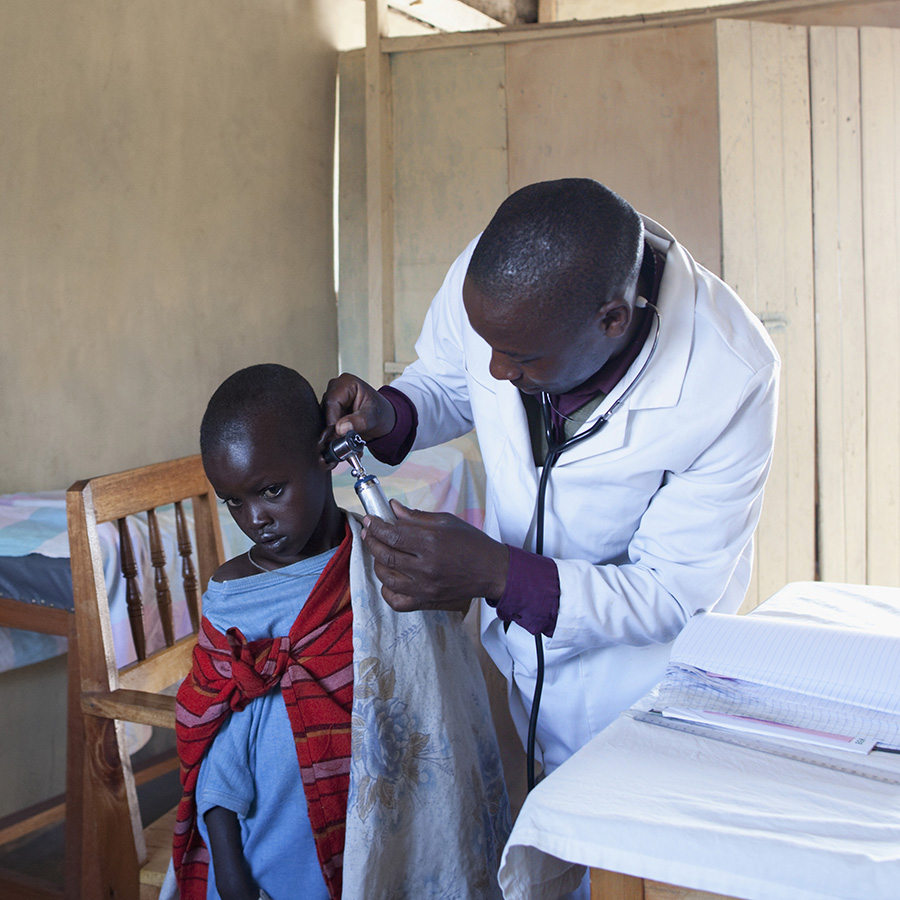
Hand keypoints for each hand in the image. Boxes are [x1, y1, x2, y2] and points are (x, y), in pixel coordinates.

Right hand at [321, 373, 395, 443]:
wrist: (383, 419)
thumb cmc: (380, 412)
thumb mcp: (373, 416)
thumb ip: (358, 422)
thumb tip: (341, 428)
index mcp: (346, 383)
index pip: (331, 401)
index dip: (332, 420)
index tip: (338, 436)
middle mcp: (335, 389)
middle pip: (325, 410)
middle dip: (333, 428)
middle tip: (342, 443)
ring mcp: (331, 400)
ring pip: (323, 419)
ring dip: (333, 433)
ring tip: (346, 442)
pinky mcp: (329, 411)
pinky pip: (326, 424)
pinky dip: (333, 435)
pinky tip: (342, 440)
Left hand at [361, 502, 509, 612]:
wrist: (492, 571)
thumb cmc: (472, 544)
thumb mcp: (447, 522)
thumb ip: (417, 517)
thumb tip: (393, 508)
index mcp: (431, 542)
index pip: (393, 534)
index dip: (376, 526)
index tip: (370, 520)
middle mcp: (426, 566)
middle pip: (386, 555)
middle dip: (373, 541)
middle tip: (370, 533)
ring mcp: (424, 587)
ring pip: (386, 577)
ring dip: (378, 563)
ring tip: (380, 553)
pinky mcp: (426, 601)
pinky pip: (396, 601)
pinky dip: (387, 590)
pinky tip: (389, 578)